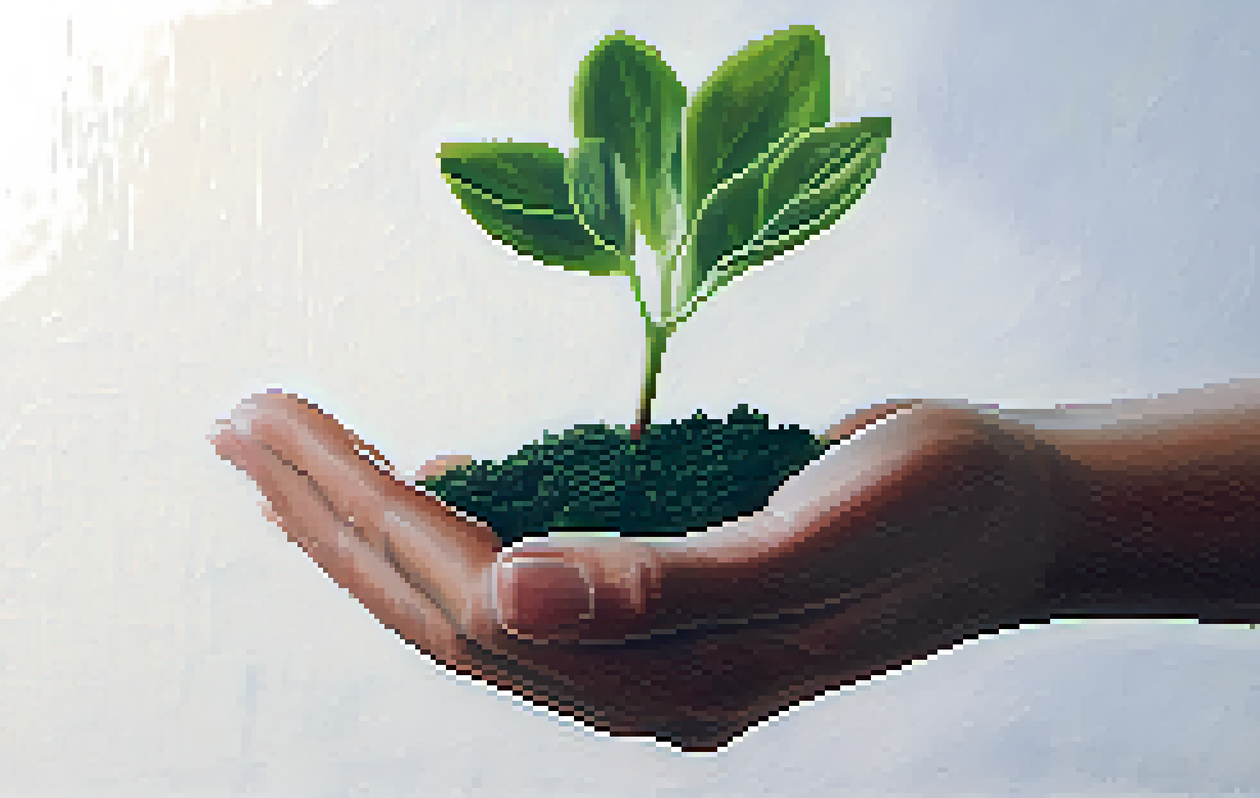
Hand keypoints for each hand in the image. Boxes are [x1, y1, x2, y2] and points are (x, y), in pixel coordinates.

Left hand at [208, 392, 1074, 750]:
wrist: (1019, 511)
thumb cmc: (936, 512)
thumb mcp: (817, 537)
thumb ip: (664, 583)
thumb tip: (506, 598)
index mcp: (669, 675)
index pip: (473, 604)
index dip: (365, 519)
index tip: (276, 429)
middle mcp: (641, 677)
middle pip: (444, 608)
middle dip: (332, 516)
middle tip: (239, 424)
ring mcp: (650, 644)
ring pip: (470, 595)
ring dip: (372, 521)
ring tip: (286, 447)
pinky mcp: (664, 596)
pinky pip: (530, 572)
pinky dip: (460, 521)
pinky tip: (420, 473)